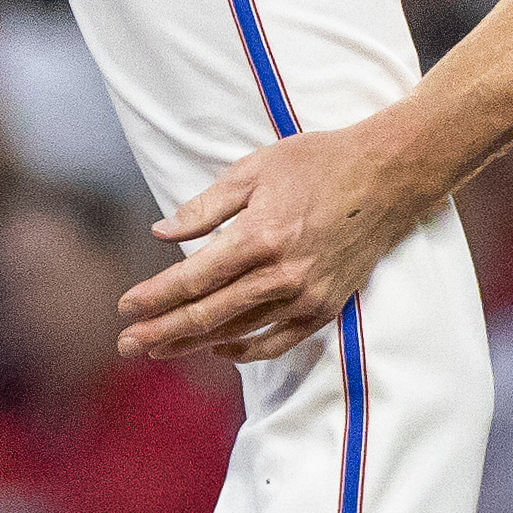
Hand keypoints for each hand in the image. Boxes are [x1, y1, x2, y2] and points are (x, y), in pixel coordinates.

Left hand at [121, 115, 444, 363]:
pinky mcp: (325, 306)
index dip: (155, 296)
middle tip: (125, 344)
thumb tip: (160, 233)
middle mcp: (282, 274)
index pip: (193, 278)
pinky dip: (246, 349)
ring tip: (158, 349)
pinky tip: (219, 348)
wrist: (387, 176)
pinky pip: (279, 341)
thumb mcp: (254, 169)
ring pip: (238, 330)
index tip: (125, 307)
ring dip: (193, 343)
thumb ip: (205, 206)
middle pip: (208, 314)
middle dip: (161, 330)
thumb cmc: (318, 163)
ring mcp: (306, 295)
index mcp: (259, 236)